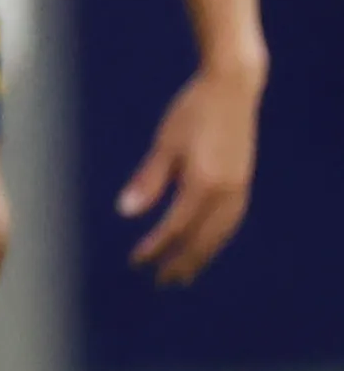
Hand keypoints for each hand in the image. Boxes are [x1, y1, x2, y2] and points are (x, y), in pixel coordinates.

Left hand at [117, 66, 259, 283]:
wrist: (232, 89)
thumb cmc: (191, 111)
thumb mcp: (164, 143)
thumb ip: (148, 180)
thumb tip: (126, 212)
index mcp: (202, 184)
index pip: (174, 228)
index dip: (154, 248)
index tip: (136, 262)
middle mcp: (226, 192)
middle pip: (202, 239)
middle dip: (181, 262)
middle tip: (162, 281)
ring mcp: (240, 188)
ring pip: (221, 234)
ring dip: (202, 255)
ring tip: (185, 273)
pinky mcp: (244, 181)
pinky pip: (231, 220)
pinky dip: (217, 238)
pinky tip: (206, 244)